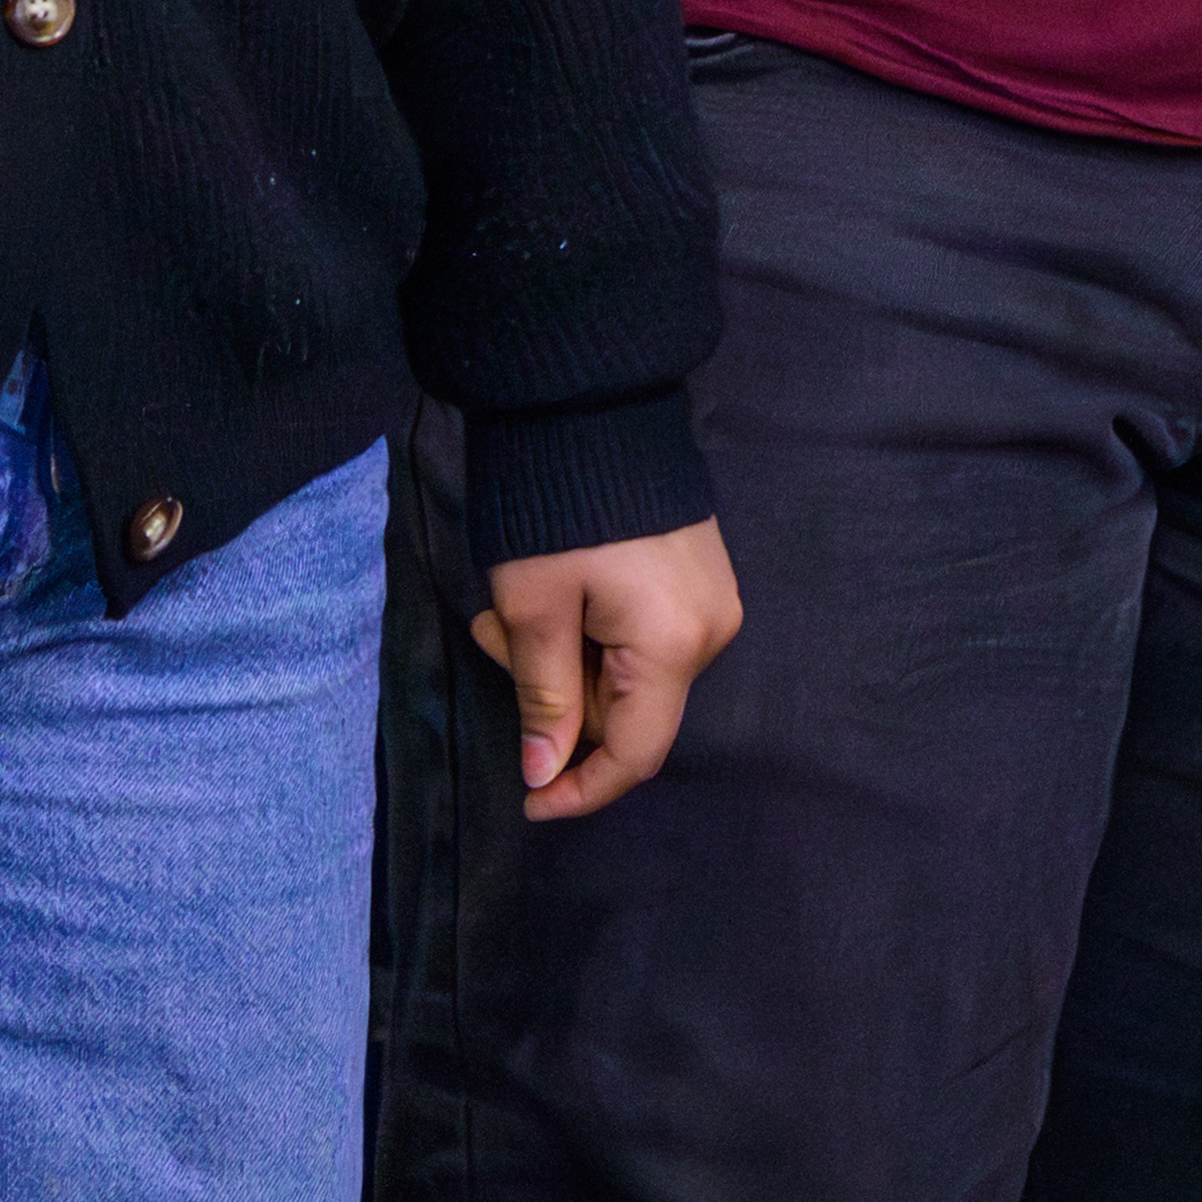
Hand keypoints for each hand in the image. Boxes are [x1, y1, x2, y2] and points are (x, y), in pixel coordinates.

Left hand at [472, 518, 742, 820]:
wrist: (592, 402)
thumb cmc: (556, 508)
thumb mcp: (533, 607)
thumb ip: (544, 699)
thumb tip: (545, 775)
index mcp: (674, 645)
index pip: (634, 754)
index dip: (580, 788)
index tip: (528, 800)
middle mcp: (710, 630)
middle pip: (628, 710)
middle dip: (554, 695)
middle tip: (491, 639)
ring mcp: (710, 600)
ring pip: (629, 672)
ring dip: (564, 658)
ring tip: (507, 608)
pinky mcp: (698, 574)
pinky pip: (642, 636)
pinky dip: (590, 632)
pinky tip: (551, 594)